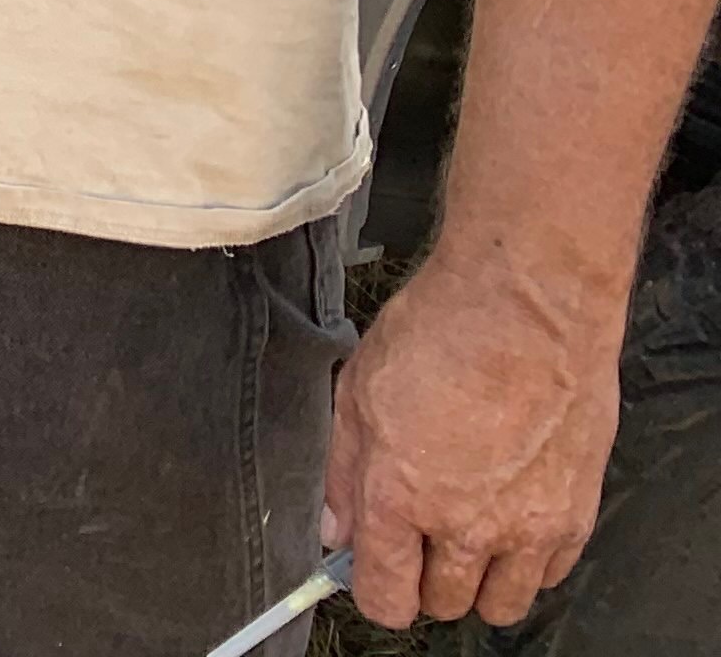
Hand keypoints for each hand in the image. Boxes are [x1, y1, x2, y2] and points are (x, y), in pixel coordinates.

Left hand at [326, 238, 629, 625]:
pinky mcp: (576, 516)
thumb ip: (343, 472)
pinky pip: (549, 575)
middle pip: (442, 604)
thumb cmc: (442, 331)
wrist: (528, 306)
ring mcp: (528, 527)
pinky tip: (510, 514)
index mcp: (400, 496)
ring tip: (466, 532)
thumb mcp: (358, 390)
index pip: (387, 596)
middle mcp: (466, 525)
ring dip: (478, 579)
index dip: (375, 592)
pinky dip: (529, 560)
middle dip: (423, 580)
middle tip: (419, 538)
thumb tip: (336, 529)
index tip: (373, 574)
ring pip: (501, 604)